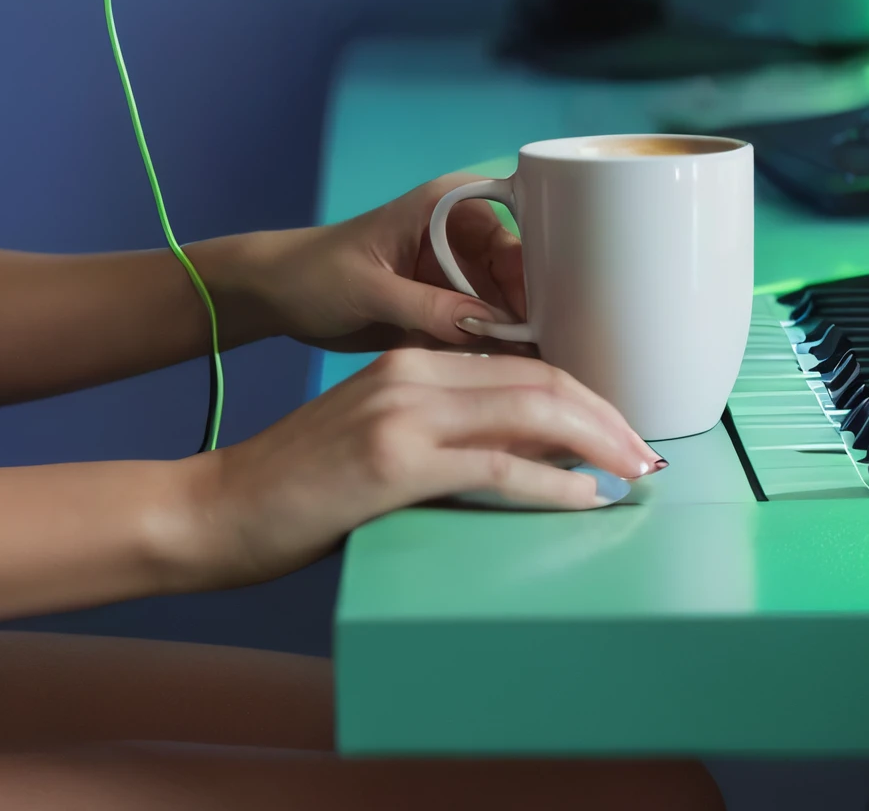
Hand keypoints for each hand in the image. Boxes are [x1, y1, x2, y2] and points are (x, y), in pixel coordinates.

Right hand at [182, 345, 660, 587]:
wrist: (220, 506)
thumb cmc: (295, 487)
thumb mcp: (373, 439)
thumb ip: (438, 436)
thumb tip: (521, 459)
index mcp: (408, 363)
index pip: (520, 362)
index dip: (583, 393)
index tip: (621, 428)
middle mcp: (410, 375)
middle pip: (536, 378)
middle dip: (605, 414)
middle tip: (648, 451)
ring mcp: (401, 415)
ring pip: (528, 411)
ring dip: (595, 442)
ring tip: (635, 471)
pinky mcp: (393, 462)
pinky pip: (495, 465)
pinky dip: (551, 482)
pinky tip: (585, 498)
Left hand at [215, 174, 527, 354]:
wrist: (278, 298)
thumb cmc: (315, 273)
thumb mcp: (371, 288)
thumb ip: (429, 306)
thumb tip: (492, 328)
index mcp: (447, 206)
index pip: (513, 229)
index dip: (535, 269)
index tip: (550, 314)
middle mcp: (461, 236)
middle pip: (519, 273)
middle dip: (535, 312)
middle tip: (555, 356)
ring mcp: (455, 276)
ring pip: (507, 306)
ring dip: (521, 338)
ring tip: (544, 377)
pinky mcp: (446, 311)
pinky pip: (484, 331)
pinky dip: (496, 353)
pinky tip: (513, 382)